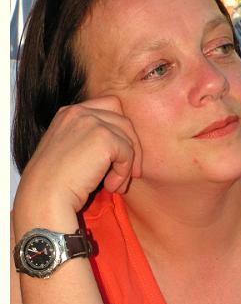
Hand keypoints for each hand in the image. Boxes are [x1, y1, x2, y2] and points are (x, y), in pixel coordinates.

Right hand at [14, 96, 141, 217]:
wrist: (44, 197)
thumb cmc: (56, 183)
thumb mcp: (71, 151)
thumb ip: (90, 139)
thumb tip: (125, 145)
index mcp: (69, 113)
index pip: (110, 106)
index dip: (121, 131)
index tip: (121, 155)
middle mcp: (80, 112)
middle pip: (124, 121)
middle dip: (132, 148)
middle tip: (132, 174)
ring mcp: (92, 122)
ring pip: (128, 140)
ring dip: (127, 166)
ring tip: (115, 186)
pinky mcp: (104, 139)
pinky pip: (128, 155)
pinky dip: (123, 174)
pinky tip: (110, 187)